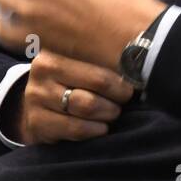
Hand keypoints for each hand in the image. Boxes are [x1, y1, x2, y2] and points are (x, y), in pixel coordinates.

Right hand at [6, 49, 134, 144]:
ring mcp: (35, 96)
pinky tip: (100, 127)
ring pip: (86, 107)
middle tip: (123, 101)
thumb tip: (145, 59)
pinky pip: (76, 129)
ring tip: (112, 113)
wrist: (41, 105)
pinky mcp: (36, 122)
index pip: (101, 66)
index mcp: (58, 49)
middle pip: (97, 85)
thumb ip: (107, 58)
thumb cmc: (76, 80)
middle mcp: (42, 70)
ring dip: (108, 114)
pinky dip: (95, 130)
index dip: (122, 81)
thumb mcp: (87, 62)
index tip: (131, 87)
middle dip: (118, 98)